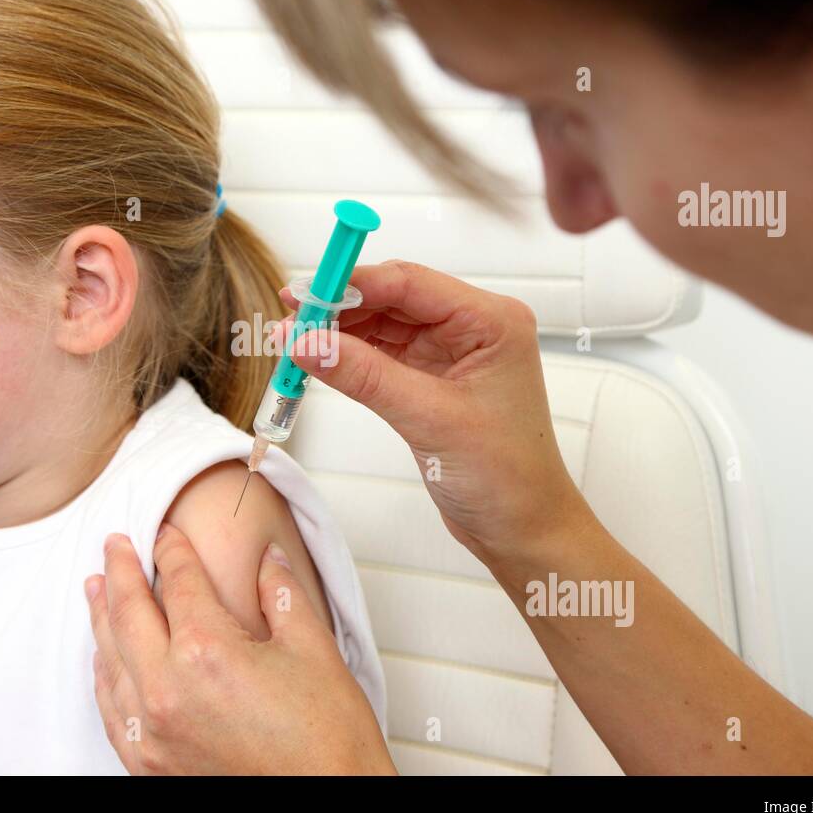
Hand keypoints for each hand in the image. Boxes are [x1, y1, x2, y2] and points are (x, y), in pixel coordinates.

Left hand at [84, 522, 394, 774]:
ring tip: (96, 587)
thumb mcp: (313, 650)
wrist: (330, 806)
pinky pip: (112, 709)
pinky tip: (104, 659)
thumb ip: (281, 595)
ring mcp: (153, 731)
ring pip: (111, 659)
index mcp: (207, 652)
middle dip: (119, 571)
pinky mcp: (151, 765)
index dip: (171, 550)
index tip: (166, 533)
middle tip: (114, 543)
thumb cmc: (328, 741)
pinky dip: (104, 675)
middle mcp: (167, 690)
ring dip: (101, 618)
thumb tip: (267, 561)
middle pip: (129, 613)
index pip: (177, 583)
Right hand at [277, 259, 589, 570]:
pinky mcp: (432, 379)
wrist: (521, 529)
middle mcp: (473, 327)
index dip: (352, 285)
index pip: (409, 283)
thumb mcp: (430, 419)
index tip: (305, 296)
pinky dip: (349, 357)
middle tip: (290, 320)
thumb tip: (308, 343)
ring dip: (339, 333)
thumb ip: (365, 376)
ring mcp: (451, 352)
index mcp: (491, 321)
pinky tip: (318, 361)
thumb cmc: (507, 477)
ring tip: (293, 343)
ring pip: (382, 325)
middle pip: (392, 297)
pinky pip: (381, 354)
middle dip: (339, 308)